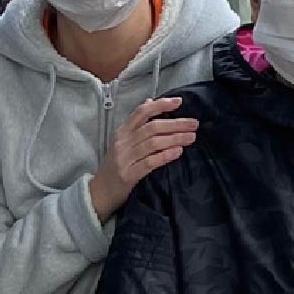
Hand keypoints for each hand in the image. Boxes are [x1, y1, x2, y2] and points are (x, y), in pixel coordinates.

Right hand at [86, 96, 199, 217]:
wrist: (99, 192)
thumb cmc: (115, 165)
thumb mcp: (122, 141)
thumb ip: (136, 123)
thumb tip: (150, 101)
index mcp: (122, 132)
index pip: (141, 112)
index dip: (160, 105)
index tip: (179, 102)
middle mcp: (122, 142)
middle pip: (152, 127)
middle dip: (176, 123)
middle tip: (194, 124)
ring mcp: (124, 159)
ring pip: (153, 143)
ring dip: (175, 138)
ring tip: (191, 137)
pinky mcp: (128, 174)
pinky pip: (150, 162)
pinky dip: (165, 155)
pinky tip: (178, 152)